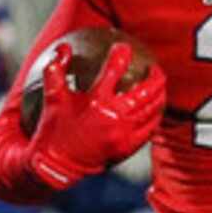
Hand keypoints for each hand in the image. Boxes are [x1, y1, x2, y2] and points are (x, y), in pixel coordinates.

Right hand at [26, 38, 162, 189]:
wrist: (58, 166)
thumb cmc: (54, 128)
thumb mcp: (52, 97)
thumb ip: (56, 69)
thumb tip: (63, 46)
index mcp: (96, 101)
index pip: (114, 70)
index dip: (121, 55)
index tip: (123, 48)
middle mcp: (114, 116)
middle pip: (146, 90)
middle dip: (155, 76)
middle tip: (154, 68)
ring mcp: (124, 133)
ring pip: (152, 109)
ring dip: (159, 94)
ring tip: (159, 86)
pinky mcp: (128, 147)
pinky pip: (150, 128)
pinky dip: (155, 116)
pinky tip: (155, 110)